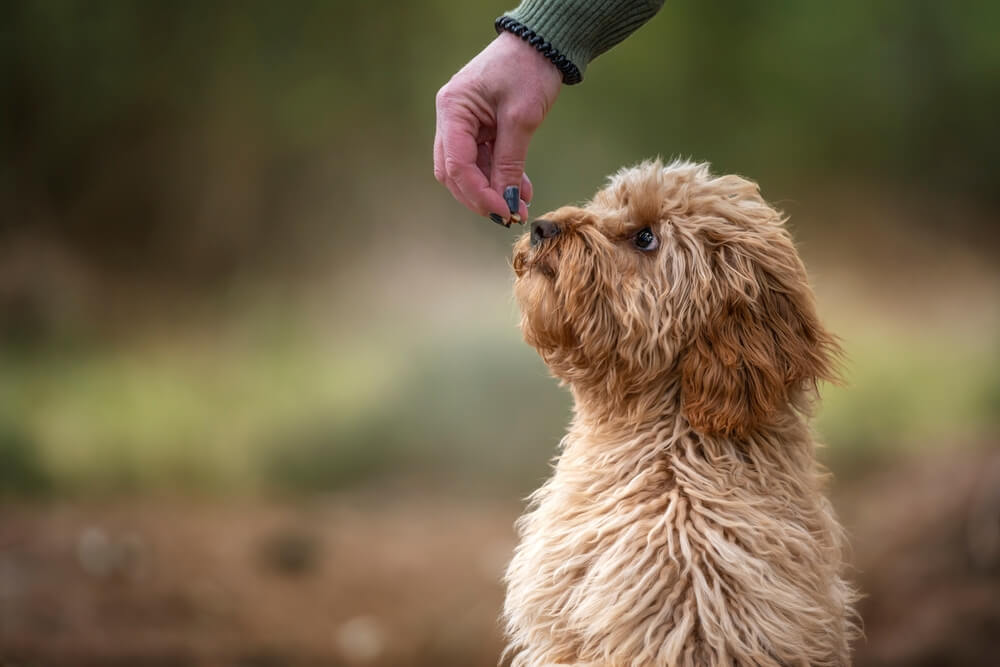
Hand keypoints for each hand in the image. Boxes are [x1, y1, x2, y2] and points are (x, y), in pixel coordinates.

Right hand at [434, 31, 561, 224]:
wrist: (542, 44)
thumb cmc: (529, 70)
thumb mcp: (522, 118)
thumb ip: (510, 162)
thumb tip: (507, 201)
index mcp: (453, 109)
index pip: (456, 165)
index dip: (479, 194)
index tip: (505, 211)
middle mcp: (451, 118)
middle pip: (454, 172)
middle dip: (481, 197)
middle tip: (509, 214)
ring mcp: (463, 123)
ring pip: (469, 170)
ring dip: (493, 190)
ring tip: (522, 203)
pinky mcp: (478, 128)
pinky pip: (483, 160)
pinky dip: (500, 176)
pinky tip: (522, 189)